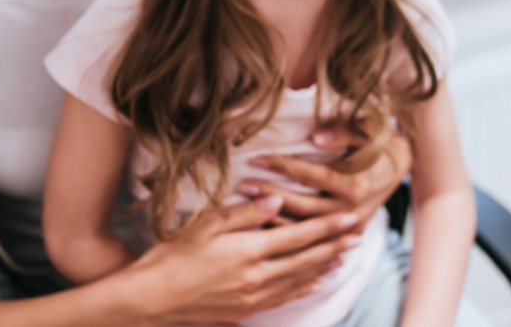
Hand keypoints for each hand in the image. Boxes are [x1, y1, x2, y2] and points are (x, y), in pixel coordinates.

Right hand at [131, 195, 362, 324]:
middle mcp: (257, 276)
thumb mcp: (205, 225)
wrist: (152, 300)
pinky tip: (316, 282)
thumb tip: (276, 199)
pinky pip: (284, 298)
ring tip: (344, 255)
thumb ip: (244, 213)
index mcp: (249, 251)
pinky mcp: (245, 310)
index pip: (299, 236)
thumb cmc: (172, 257)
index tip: (349, 216)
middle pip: (306, 259)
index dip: (327, 226)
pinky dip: (304, 287)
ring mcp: (253, 297)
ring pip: (299, 279)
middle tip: (358, 234)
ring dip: (325, 266)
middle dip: (334, 245)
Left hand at [236, 127, 412, 233]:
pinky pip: (314, 240)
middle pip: (303, 206)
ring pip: (306, 229)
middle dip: (271, 196)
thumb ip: (342, 132)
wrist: (400, 165)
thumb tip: (316, 137)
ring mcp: (350, 228)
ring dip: (275, 218)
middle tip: (245, 185)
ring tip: (247, 205)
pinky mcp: (347, 237)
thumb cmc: (377, 143)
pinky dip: (290, 235)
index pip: (311, 176)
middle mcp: (352, 211)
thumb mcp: (366, 131)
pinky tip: (265, 226)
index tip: (257, 158)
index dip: (283, 167)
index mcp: (355, 184)